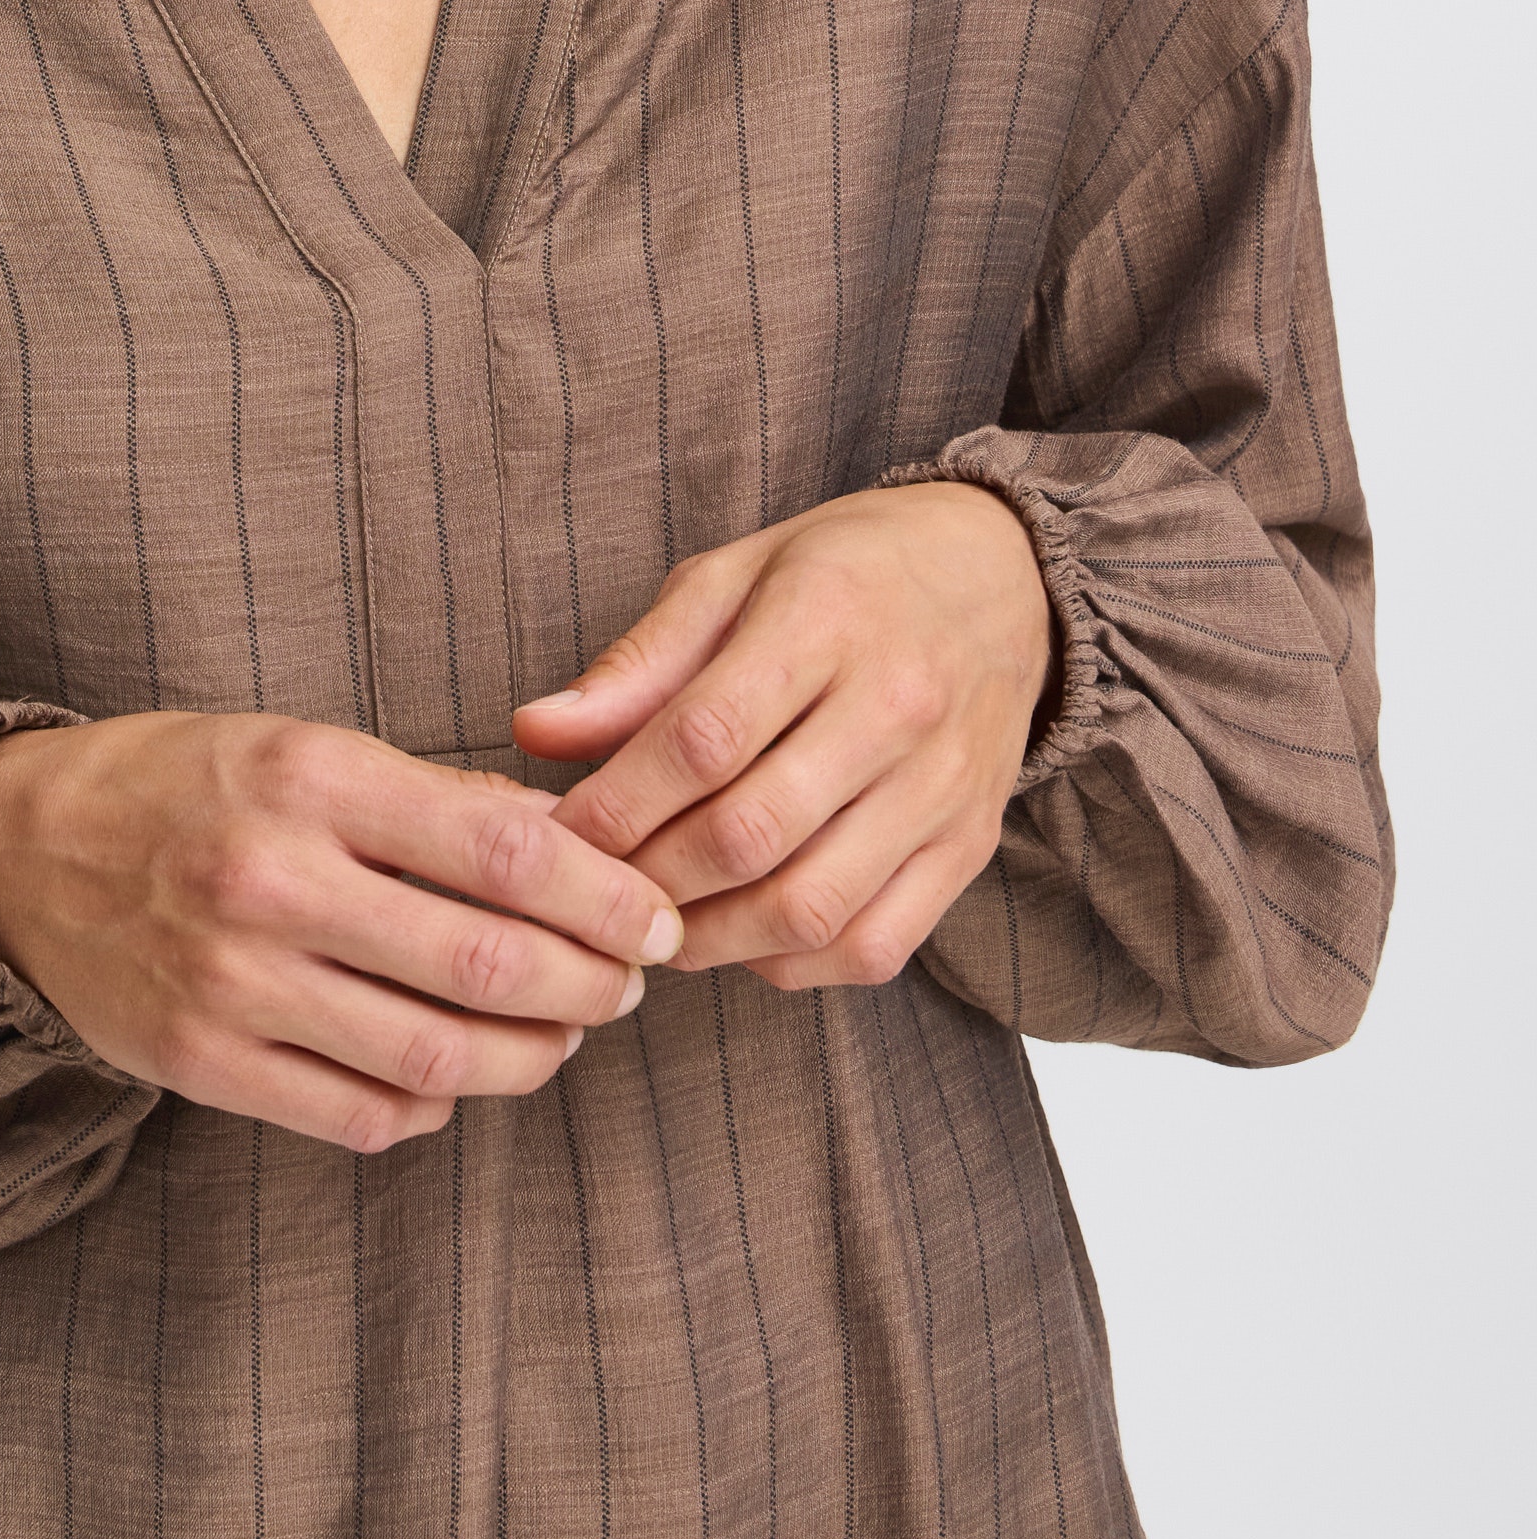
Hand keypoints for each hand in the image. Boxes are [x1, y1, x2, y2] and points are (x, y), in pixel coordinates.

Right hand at [0, 710, 684, 1153]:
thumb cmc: (184, 782)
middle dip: (589, 986)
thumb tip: (567, 841)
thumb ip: (432, 795)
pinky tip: (457, 1070)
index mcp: (310, 777)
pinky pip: (361, 1113)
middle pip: (485, 964)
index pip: (503, 849)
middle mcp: (272, 881)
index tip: (655, 917)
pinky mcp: (202, 1065)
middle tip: (628, 987)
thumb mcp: (302, 743)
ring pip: (435, 1056)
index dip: (603, 896)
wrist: (17, 853)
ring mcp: (233, 984)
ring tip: (562, 1035)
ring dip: (529, 1057)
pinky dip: (434, 1102)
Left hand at [513, 482, 1054, 991]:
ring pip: (812, 908)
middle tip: (593, 893)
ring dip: (712, 939)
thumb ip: (638, 663)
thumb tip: (535, 734)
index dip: (617, 803)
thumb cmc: (844, 575)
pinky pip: (875, 946)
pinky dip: (791, 963)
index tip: (557, 835)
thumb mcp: (734, 577)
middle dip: (650, 882)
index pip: (703, 737)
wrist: (1002, 579)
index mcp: (825, 618)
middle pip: (751, 833)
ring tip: (657, 924)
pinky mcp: (972, 847)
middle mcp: (896, 707)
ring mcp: (943, 786)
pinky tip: (742, 936)